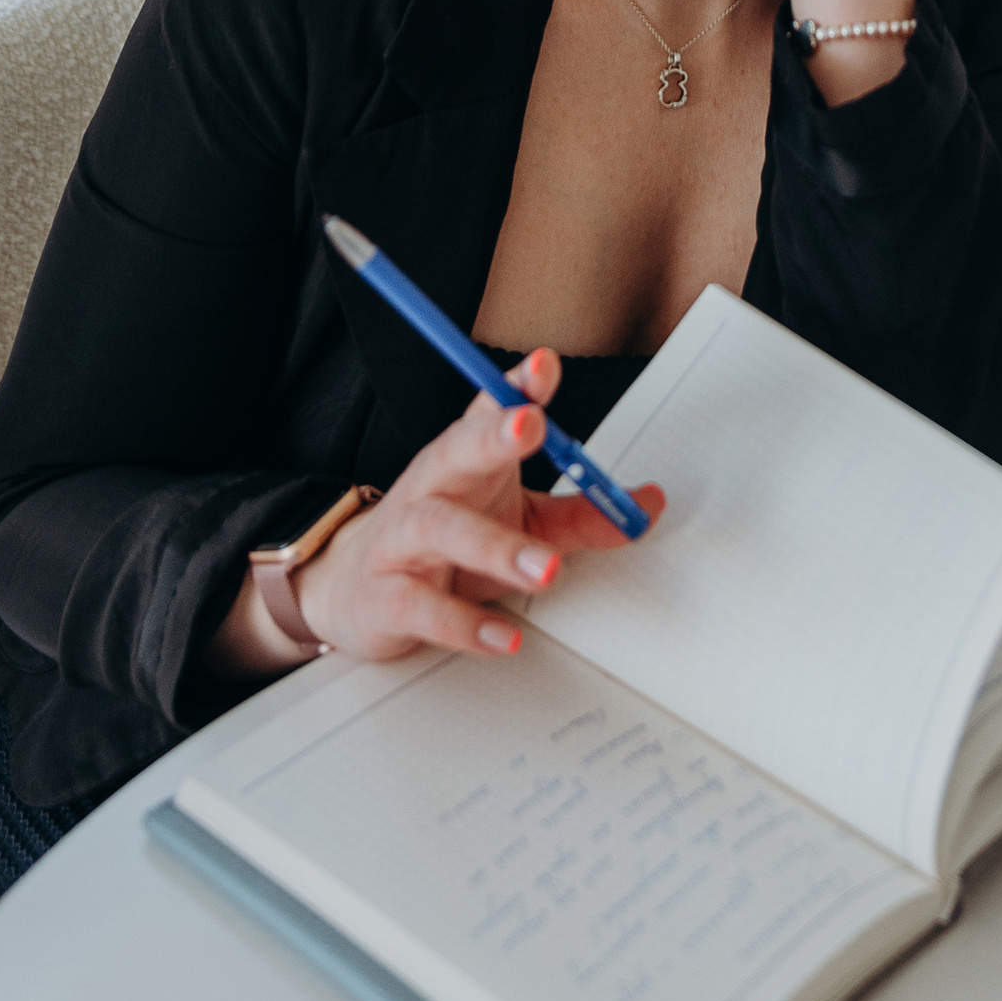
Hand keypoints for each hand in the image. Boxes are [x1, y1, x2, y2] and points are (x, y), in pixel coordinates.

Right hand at [287, 349, 663, 668]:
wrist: (355, 590)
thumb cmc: (447, 545)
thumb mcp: (520, 521)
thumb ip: (581, 515)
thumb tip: (646, 505)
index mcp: (465, 461)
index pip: (487, 411)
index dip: (515, 388)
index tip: (544, 365)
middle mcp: (430, 488)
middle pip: (456, 451)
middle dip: (492, 435)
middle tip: (531, 424)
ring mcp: (402, 541)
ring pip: (440, 530)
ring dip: (496, 547)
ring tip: (546, 569)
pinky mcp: (384, 596)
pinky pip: (421, 607)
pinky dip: (465, 624)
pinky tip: (503, 636)